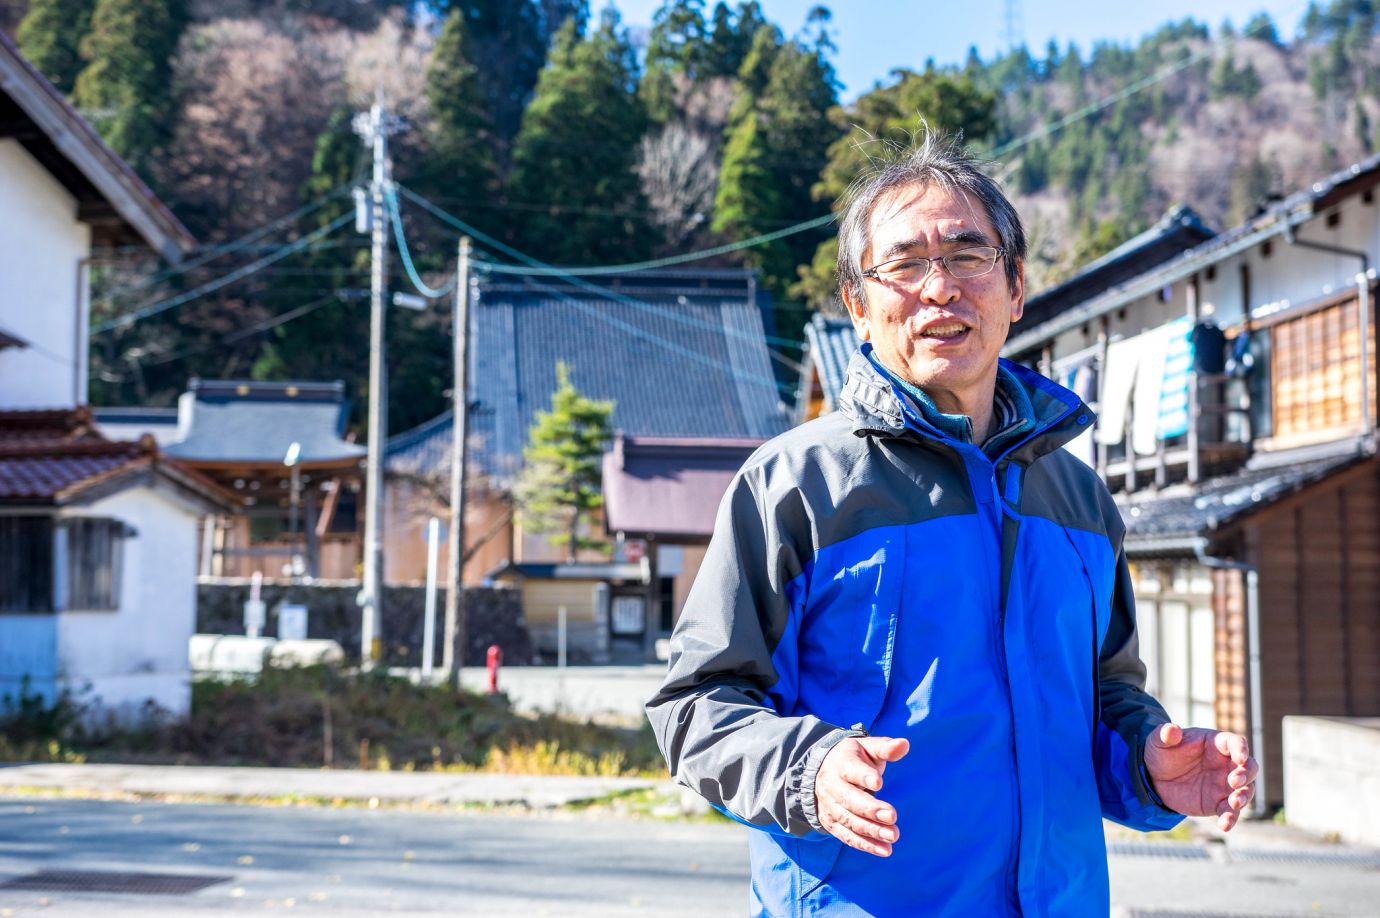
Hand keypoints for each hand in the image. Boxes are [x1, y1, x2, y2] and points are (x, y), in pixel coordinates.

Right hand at [814, 735, 908, 856]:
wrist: (822, 771)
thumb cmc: (853, 758)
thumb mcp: (867, 747)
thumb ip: (885, 748)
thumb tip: (904, 744)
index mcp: (841, 764)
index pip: (851, 770)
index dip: (864, 777)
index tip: (879, 783)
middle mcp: (831, 786)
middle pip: (849, 799)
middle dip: (870, 809)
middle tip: (892, 815)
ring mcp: (829, 806)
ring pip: (849, 820)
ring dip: (871, 830)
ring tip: (893, 836)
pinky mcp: (831, 823)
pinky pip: (847, 836)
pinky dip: (865, 845)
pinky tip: (884, 850)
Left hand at [1144, 724, 1258, 830]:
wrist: (1154, 778)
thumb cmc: (1161, 753)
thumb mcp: (1158, 741)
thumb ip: (1165, 734)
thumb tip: (1171, 729)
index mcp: (1216, 744)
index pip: (1236, 743)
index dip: (1241, 749)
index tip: (1240, 757)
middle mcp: (1226, 764)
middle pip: (1249, 767)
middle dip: (1247, 774)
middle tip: (1234, 781)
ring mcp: (1224, 785)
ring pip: (1246, 790)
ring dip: (1245, 797)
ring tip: (1234, 803)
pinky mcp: (1218, 803)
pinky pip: (1230, 811)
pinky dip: (1231, 818)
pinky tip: (1224, 825)